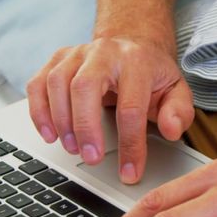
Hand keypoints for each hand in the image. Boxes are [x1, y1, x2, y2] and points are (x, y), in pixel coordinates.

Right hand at [26, 36, 194, 183]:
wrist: (133, 44)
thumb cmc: (152, 74)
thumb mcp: (176, 91)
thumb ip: (179, 112)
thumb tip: (170, 130)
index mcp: (137, 61)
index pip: (132, 106)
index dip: (130, 144)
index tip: (130, 172)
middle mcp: (105, 52)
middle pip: (85, 86)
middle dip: (85, 127)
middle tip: (91, 159)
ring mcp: (78, 53)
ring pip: (57, 82)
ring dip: (60, 120)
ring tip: (72, 148)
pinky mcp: (58, 59)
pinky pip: (38, 83)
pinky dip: (38, 111)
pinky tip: (49, 134)